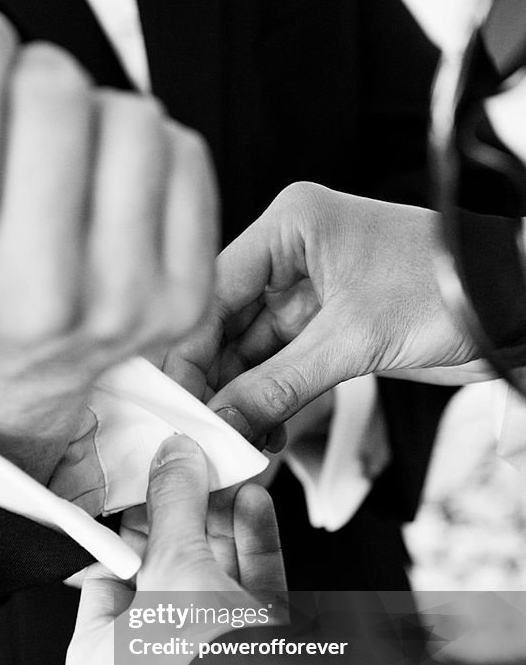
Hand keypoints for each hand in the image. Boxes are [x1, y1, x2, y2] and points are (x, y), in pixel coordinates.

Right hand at [0, 8, 217, 489]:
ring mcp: (120, 306)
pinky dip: (156, 151)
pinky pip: (188, 157)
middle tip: (27, 111)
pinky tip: (118, 188)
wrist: (13, 371)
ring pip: (134, 118)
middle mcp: (36, 301)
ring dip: (100, 112)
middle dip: (35, 75)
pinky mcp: (181, 301)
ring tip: (74, 154)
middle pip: (56, 95)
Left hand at [65, 434, 285, 664]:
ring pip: (212, 576)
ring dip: (223, 523)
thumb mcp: (170, 567)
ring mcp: (204, 661)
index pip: (108, 577)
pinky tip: (254, 505)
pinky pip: (248, 592)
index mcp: (99, 662)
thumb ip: (173, 504)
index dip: (129, 525)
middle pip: (166, 571)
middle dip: (186, 515)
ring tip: (230, 475)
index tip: (145, 481)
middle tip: (193, 466)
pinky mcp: (254, 654)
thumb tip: (174, 454)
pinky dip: (253, 547)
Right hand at [165, 182, 488, 442]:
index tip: (172, 396)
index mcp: (292, 226)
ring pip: (254, 351)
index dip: (189, 347)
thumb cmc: (450, 289)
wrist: (514, 307)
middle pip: (228, 322)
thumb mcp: (353, 339)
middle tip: (198, 427)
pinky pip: (284, 366)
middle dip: (215, 378)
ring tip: (231, 438)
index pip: (213, 289)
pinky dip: (274, 398)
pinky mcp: (330, 327)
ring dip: (243, 396)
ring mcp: (311, 293)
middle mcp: (293, 254)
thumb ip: (279, 385)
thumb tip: (221, 421)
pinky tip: (264, 430)